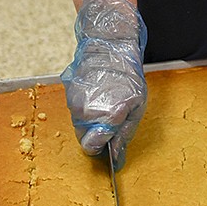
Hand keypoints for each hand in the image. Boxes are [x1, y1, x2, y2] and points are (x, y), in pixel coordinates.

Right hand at [61, 0, 147, 168]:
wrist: (109, 47)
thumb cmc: (127, 75)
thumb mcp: (137, 106)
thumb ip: (125, 134)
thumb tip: (116, 159)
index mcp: (107, 117)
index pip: (92, 148)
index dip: (101, 149)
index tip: (107, 145)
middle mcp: (87, 112)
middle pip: (84, 138)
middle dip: (96, 134)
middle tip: (111, 118)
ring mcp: (75, 102)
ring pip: (78, 124)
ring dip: (90, 120)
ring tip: (104, 101)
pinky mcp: (69, 93)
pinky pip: (75, 110)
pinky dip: (84, 107)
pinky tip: (96, 93)